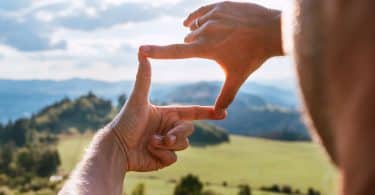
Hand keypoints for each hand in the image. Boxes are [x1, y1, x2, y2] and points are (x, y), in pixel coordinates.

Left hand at [109, 53, 224, 171]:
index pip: (192, 112)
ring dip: (167, 144)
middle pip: (188, 130)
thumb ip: (144, 77)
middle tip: (166, 138)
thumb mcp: (137, 99)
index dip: (207, 112)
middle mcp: (169, 128)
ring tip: (150, 142)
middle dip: (177, 134)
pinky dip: (162, 155)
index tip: (223, 113)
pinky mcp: (163, 158)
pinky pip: (174, 158)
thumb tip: (142, 52)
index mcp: (167, 114)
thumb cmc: (125, 122)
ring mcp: (167, 144)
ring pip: (184, 145)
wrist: (116, 148)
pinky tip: (148, 151)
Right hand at [140, 1, 282, 110]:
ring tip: (214, 37)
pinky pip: (199, 12)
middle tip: (212, 50)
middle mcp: (204, 29)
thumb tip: (219, 114)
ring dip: (198, 33)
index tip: (141, 49)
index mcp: (205, 48)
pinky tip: (199, 22)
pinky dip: (198, 18)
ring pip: (194, 25)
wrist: (272, 30)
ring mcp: (211, 15)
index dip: (157, 51)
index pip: (175, 51)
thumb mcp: (237, 77)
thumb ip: (226, 96)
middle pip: (187, 40)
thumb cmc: (253, 56)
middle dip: (193, 46)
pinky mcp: (218, 5)